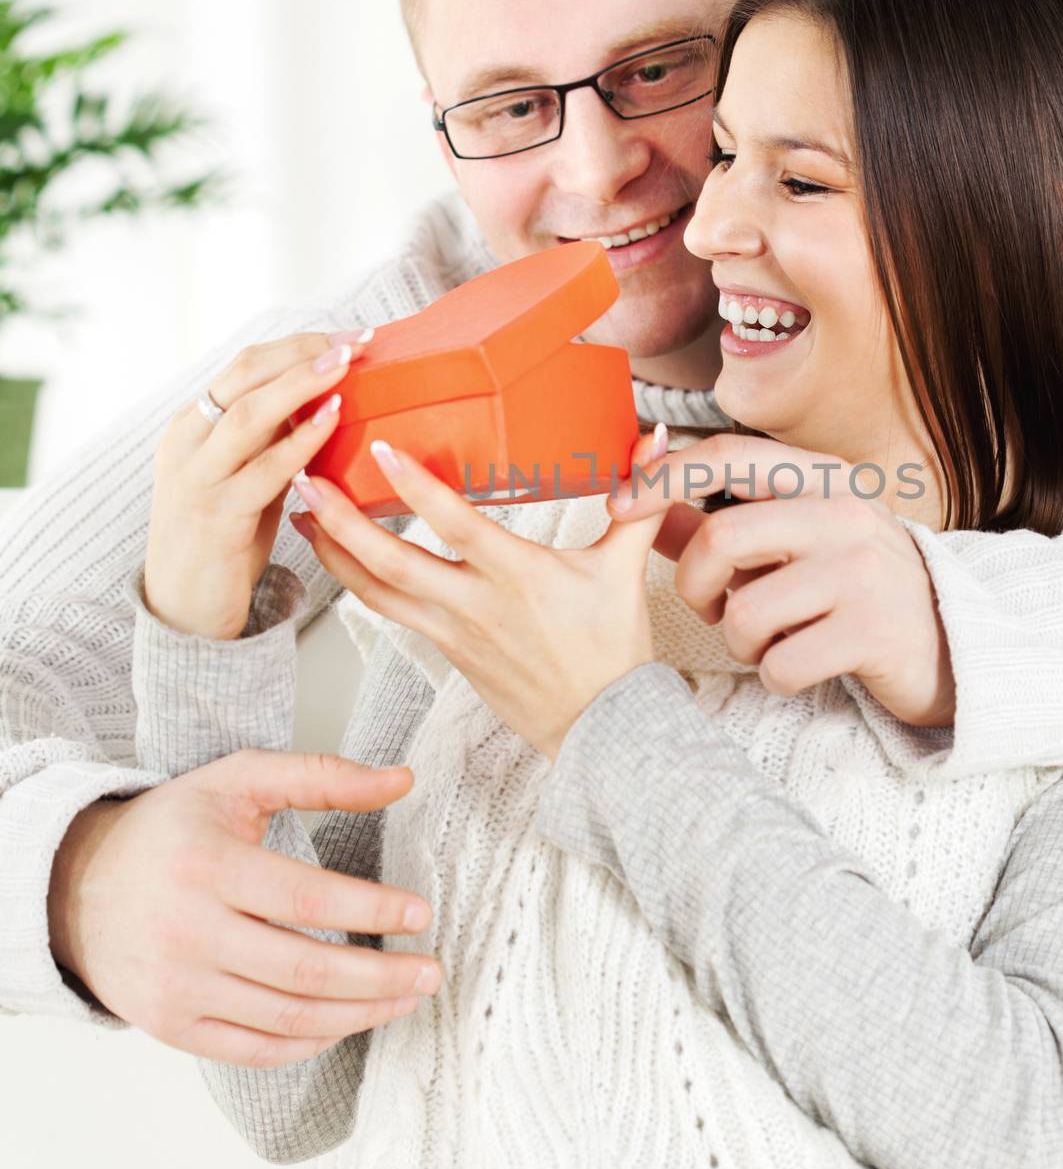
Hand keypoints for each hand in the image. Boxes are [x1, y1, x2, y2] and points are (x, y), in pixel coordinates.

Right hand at [48, 751, 440, 1066]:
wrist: (77, 884)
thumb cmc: (172, 827)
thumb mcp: (240, 780)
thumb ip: (323, 776)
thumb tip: (403, 780)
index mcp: (207, 866)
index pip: (307, 897)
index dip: (371, 909)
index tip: (420, 914)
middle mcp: (188, 932)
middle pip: (304, 969)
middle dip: (380, 976)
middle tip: (429, 972)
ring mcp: (176, 987)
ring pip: (286, 1017)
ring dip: (358, 1014)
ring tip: (404, 998)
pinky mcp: (171, 1026)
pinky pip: (252, 1050)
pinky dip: (309, 1044)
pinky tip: (348, 1022)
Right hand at [143, 325, 371, 639]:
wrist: (184, 609)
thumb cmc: (224, 536)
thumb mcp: (245, 474)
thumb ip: (272, 438)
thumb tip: (327, 396)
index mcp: (193, 425)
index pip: (245, 365)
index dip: (297, 345)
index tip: (346, 337)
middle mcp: (188, 442)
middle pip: (245, 375)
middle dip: (304, 352)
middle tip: (355, 341)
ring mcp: (197, 478)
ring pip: (250, 413)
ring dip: (302, 384)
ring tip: (346, 366)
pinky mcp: (216, 516)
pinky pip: (264, 470)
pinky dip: (300, 440)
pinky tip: (332, 421)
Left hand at [288, 427, 671, 760]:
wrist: (602, 726)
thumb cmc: (612, 648)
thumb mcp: (627, 567)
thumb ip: (639, 500)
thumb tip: (656, 442)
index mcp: (519, 577)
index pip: (458, 525)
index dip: (417, 488)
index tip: (385, 449)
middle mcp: (476, 605)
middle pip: (392, 563)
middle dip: (341, 520)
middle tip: (305, 479)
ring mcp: (455, 632)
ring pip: (377, 592)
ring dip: (333, 554)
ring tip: (300, 515)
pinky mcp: (445, 651)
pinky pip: (390, 613)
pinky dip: (357, 583)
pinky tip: (340, 560)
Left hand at [608, 432, 954, 727]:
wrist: (953, 646)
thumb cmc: (854, 592)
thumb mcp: (795, 545)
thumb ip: (717, 526)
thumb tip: (640, 504)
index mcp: (824, 481)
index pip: (731, 453)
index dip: (665, 477)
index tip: (619, 506)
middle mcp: (846, 514)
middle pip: (722, 537)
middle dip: (694, 585)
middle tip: (712, 607)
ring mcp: (863, 572)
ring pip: (745, 611)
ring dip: (740, 640)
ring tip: (771, 639)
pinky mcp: (872, 632)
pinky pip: (780, 663)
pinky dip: (775, 675)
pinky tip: (802, 664)